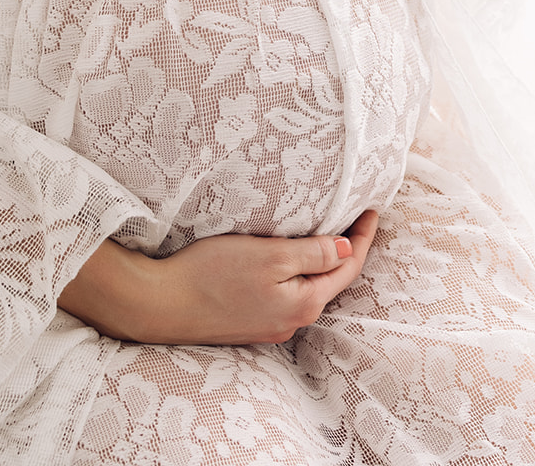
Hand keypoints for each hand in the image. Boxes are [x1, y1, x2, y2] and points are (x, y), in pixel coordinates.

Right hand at [59, 210, 379, 345]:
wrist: (162, 305)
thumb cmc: (213, 273)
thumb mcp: (270, 255)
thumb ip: (311, 253)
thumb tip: (347, 249)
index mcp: (304, 303)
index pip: (347, 267)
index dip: (363, 237)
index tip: (373, 209)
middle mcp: (292, 321)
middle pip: (331, 281)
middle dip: (347, 250)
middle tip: (356, 218)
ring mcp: (270, 326)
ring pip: (308, 289)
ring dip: (321, 263)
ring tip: (328, 233)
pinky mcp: (250, 323)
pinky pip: (287, 295)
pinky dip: (298, 274)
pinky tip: (290, 260)